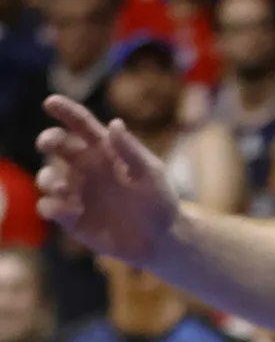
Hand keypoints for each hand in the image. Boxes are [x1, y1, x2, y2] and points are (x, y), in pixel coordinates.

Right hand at [35, 97, 179, 264]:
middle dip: (49, 140)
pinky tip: (68, 210)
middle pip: (59, 146)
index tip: (51, 102)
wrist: (161, 239)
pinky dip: (51, 206)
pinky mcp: (71, 217)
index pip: (83, 125)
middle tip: (47, 142)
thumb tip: (114, 123)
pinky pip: (50, 207)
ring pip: (47, 178)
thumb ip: (131, 150)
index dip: (67, 112)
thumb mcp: (151, 174)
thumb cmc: (160, 201)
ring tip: (59, 187)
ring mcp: (77, 192)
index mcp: (107, 151)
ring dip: (47, 178)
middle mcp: (87, 167)